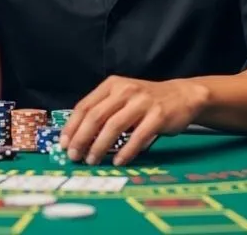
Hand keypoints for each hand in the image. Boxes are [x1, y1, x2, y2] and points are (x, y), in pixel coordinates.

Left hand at [60, 76, 208, 166]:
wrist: (181, 95)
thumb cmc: (146, 101)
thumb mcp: (122, 97)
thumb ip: (102, 110)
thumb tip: (77, 136)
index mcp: (112, 85)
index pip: (85, 106)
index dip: (72, 126)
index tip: (64, 144)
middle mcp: (125, 90)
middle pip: (96, 116)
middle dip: (81, 138)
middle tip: (75, 156)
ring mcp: (142, 102)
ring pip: (113, 126)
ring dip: (100, 146)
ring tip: (92, 160)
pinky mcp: (158, 115)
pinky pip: (138, 136)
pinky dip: (126, 151)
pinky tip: (118, 161)